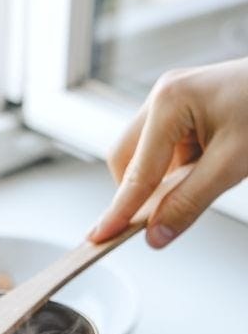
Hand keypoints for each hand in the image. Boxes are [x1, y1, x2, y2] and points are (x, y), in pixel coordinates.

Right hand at [90, 58, 247, 248]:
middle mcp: (163, 96)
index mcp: (170, 102)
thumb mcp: (233, 164)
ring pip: (143, 155)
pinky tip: (205, 169)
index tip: (101, 236)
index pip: (136, 172)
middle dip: (138, 191)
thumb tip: (157, 233)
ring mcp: (171, 100)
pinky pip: (163, 148)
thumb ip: (189, 202)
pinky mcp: (183, 109)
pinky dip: (177, 169)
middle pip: (125, 159)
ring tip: (203, 180)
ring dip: (161, 179)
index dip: (120, 210)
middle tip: (156, 219)